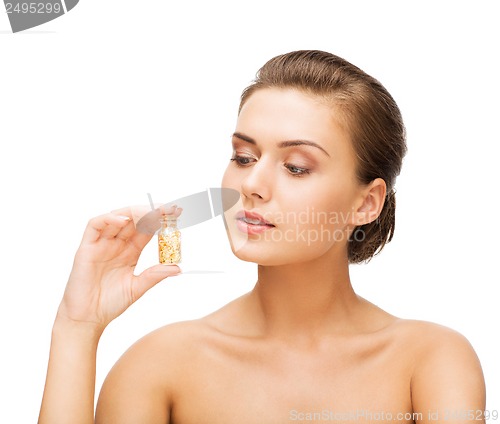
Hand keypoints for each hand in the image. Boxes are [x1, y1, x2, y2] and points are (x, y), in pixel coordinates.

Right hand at [56, 205, 181, 331]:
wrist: (87, 319)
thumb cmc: (109, 303)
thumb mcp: (138, 287)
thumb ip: (155, 275)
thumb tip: (178, 268)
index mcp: (130, 251)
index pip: (147, 229)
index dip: (161, 220)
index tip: (176, 213)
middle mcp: (116, 244)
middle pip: (134, 220)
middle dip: (152, 212)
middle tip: (168, 209)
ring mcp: (101, 244)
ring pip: (117, 218)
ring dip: (134, 211)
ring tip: (151, 212)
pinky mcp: (86, 248)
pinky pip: (95, 226)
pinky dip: (109, 219)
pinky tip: (124, 220)